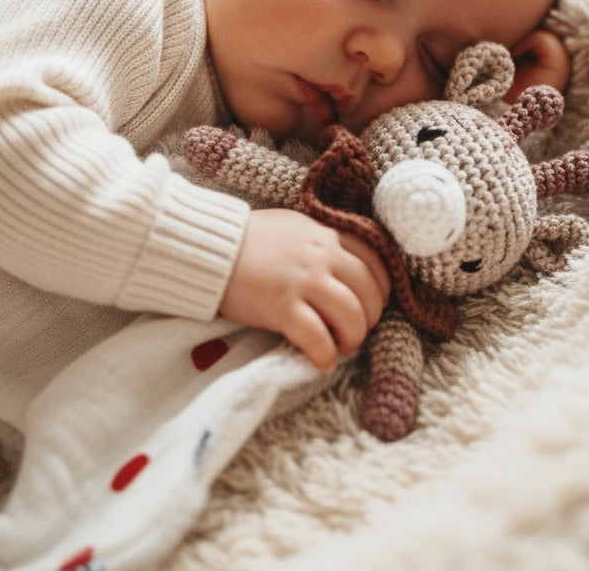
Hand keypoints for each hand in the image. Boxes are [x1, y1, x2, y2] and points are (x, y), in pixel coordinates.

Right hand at [219, 208, 390, 372]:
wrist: (207, 245)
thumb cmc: (247, 238)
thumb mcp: (293, 228)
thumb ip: (319, 243)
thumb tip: (340, 265)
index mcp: (325, 234)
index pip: (374, 260)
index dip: (380, 287)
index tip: (374, 303)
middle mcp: (321, 255)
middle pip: (369, 291)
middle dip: (371, 317)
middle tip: (357, 331)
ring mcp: (303, 280)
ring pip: (351, 315)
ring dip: (354, 337)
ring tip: (342, 347)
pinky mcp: (282, 306)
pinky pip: (317, 337)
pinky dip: (325, 354)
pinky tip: (321, 361)